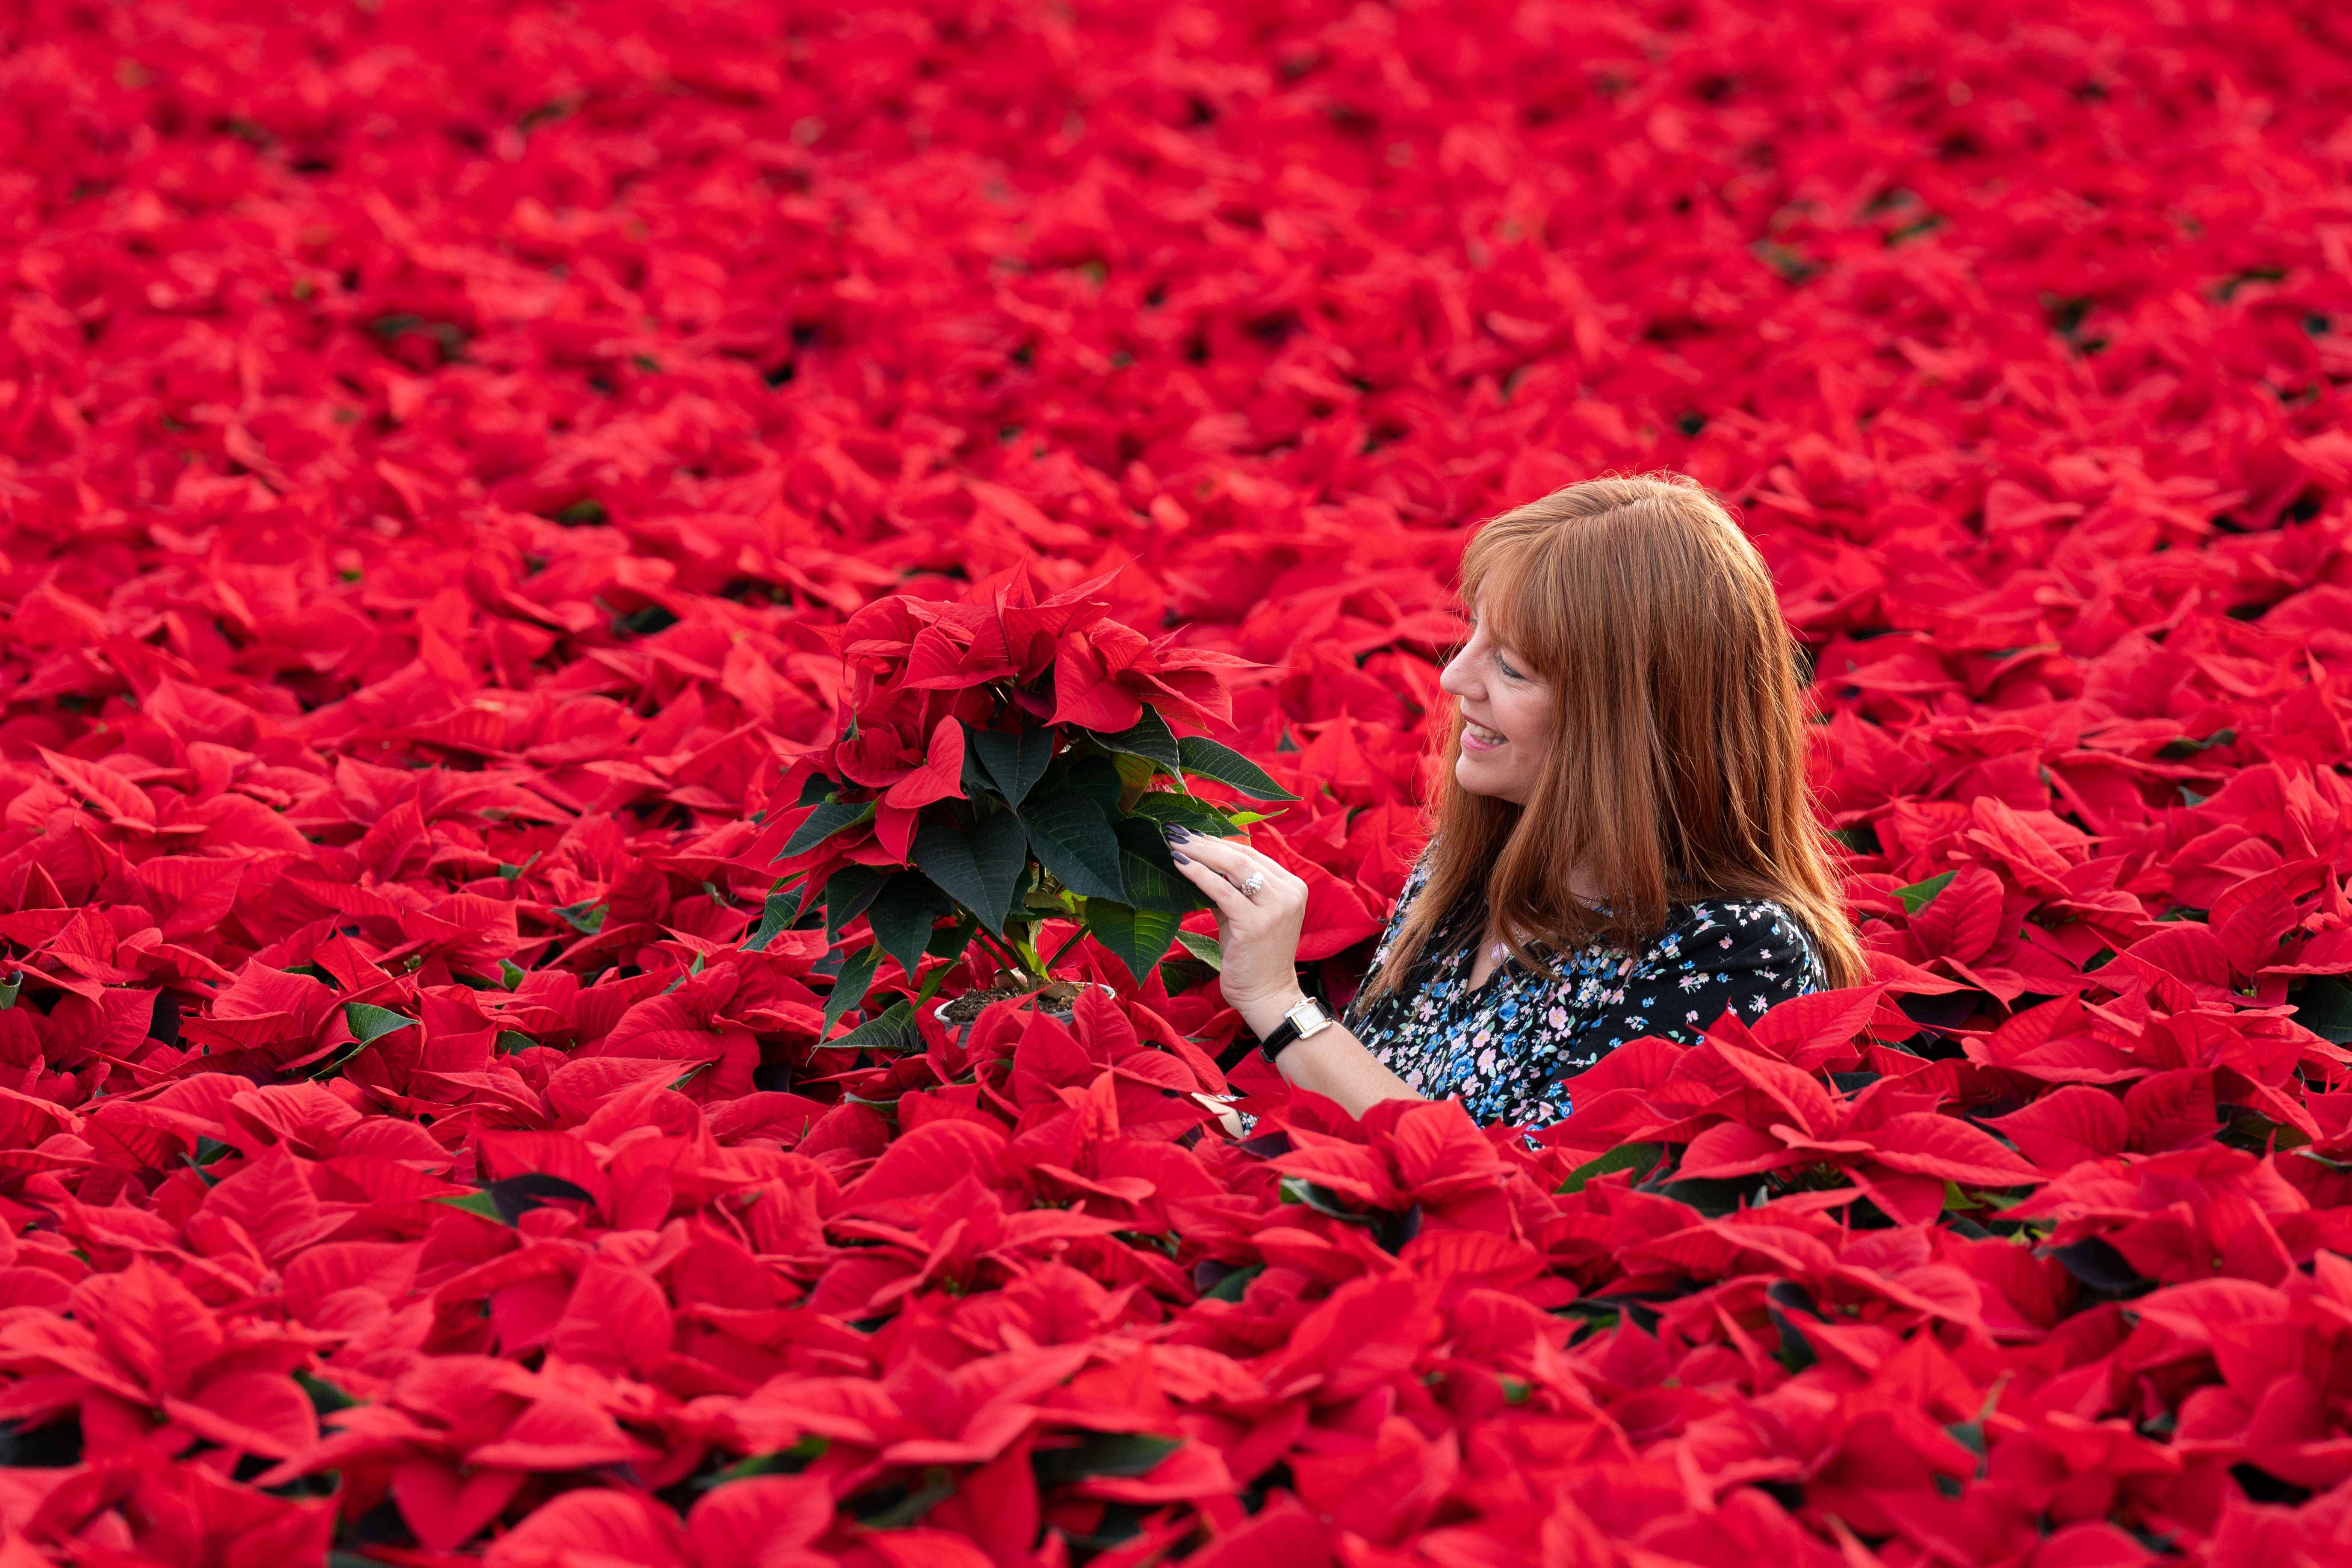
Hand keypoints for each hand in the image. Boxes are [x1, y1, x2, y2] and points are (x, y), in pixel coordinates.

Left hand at [1162, 825, 1310, 1033]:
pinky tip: (1179, 864)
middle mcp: (1289, 892)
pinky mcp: (1256, 923)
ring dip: (1199, 851)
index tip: (1191, 833)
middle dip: (1205, 841)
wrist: (1267, 995)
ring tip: (1173, 842)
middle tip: (1176, 832)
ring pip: (1233, 866)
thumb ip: (1231, 889)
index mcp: (1292, 886)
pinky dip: (1198, 874)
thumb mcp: (1246, 915)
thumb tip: (1197, 861)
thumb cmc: (1253, 956)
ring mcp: (1275, 907)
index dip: (1219, 840)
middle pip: (1242, 854)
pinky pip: (1222, 890)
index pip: (1252, 853)